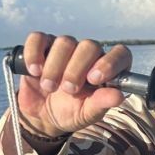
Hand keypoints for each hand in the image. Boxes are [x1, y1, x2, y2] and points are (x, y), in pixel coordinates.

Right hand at [17, 31, 132, 137]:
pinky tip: (34, 71)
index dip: (110, 63)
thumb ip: (102, 103)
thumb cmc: (72, 112)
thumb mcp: (88, 113)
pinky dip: (34, 53)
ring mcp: (65, 48)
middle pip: (89, 46)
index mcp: (107, 69)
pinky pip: (38, 38)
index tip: (94, 79)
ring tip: (49, 87)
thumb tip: (118, 96)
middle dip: (76, 69)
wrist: (43, 115)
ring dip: (55, 66)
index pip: (120, 54)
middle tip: (68, 89)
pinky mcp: (42, 47)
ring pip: (64, 42)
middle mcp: (89, 54)